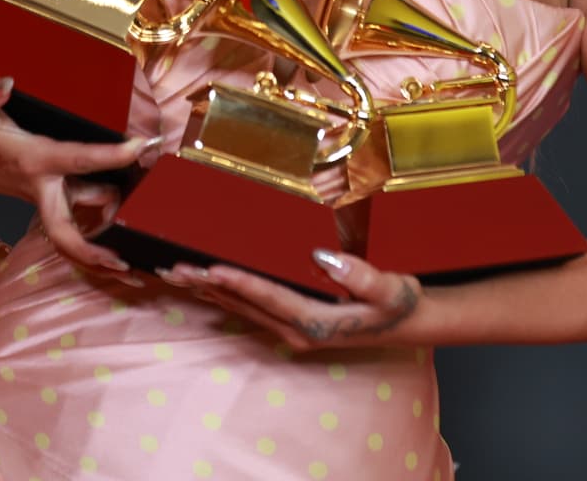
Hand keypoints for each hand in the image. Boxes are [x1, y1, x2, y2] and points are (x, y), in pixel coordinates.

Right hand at [0, 76, 152, 275]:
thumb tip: (5, 84)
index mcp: (31, 161)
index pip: (77, 160)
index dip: (108, 155)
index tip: (139, 147)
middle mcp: (39, 186)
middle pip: (64, 231)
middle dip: (91, 251)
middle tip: (124, 264)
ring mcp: (41, 196)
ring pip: (73, 229)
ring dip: (99, 246)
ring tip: (136, 261)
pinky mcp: (44, 198)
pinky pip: (71, 221)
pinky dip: (91, 234)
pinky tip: (117, 238)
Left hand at [159, 250, 424, 350]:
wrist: (410, 322)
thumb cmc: (399, 302)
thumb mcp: (391, 290)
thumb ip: (361, 276)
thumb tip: (324, 257)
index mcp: (317, 322)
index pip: (269, 297)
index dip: (239, 282)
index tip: (211, 268)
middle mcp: (298, 330)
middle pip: (244, 305)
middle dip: (209, 287)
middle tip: (176, 269)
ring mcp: (293, 330)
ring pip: (242, 309)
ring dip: (209, 293)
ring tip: (178, 275)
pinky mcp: (293, 324)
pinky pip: (251, 309)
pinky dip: (225, 296)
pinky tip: (208, 286)